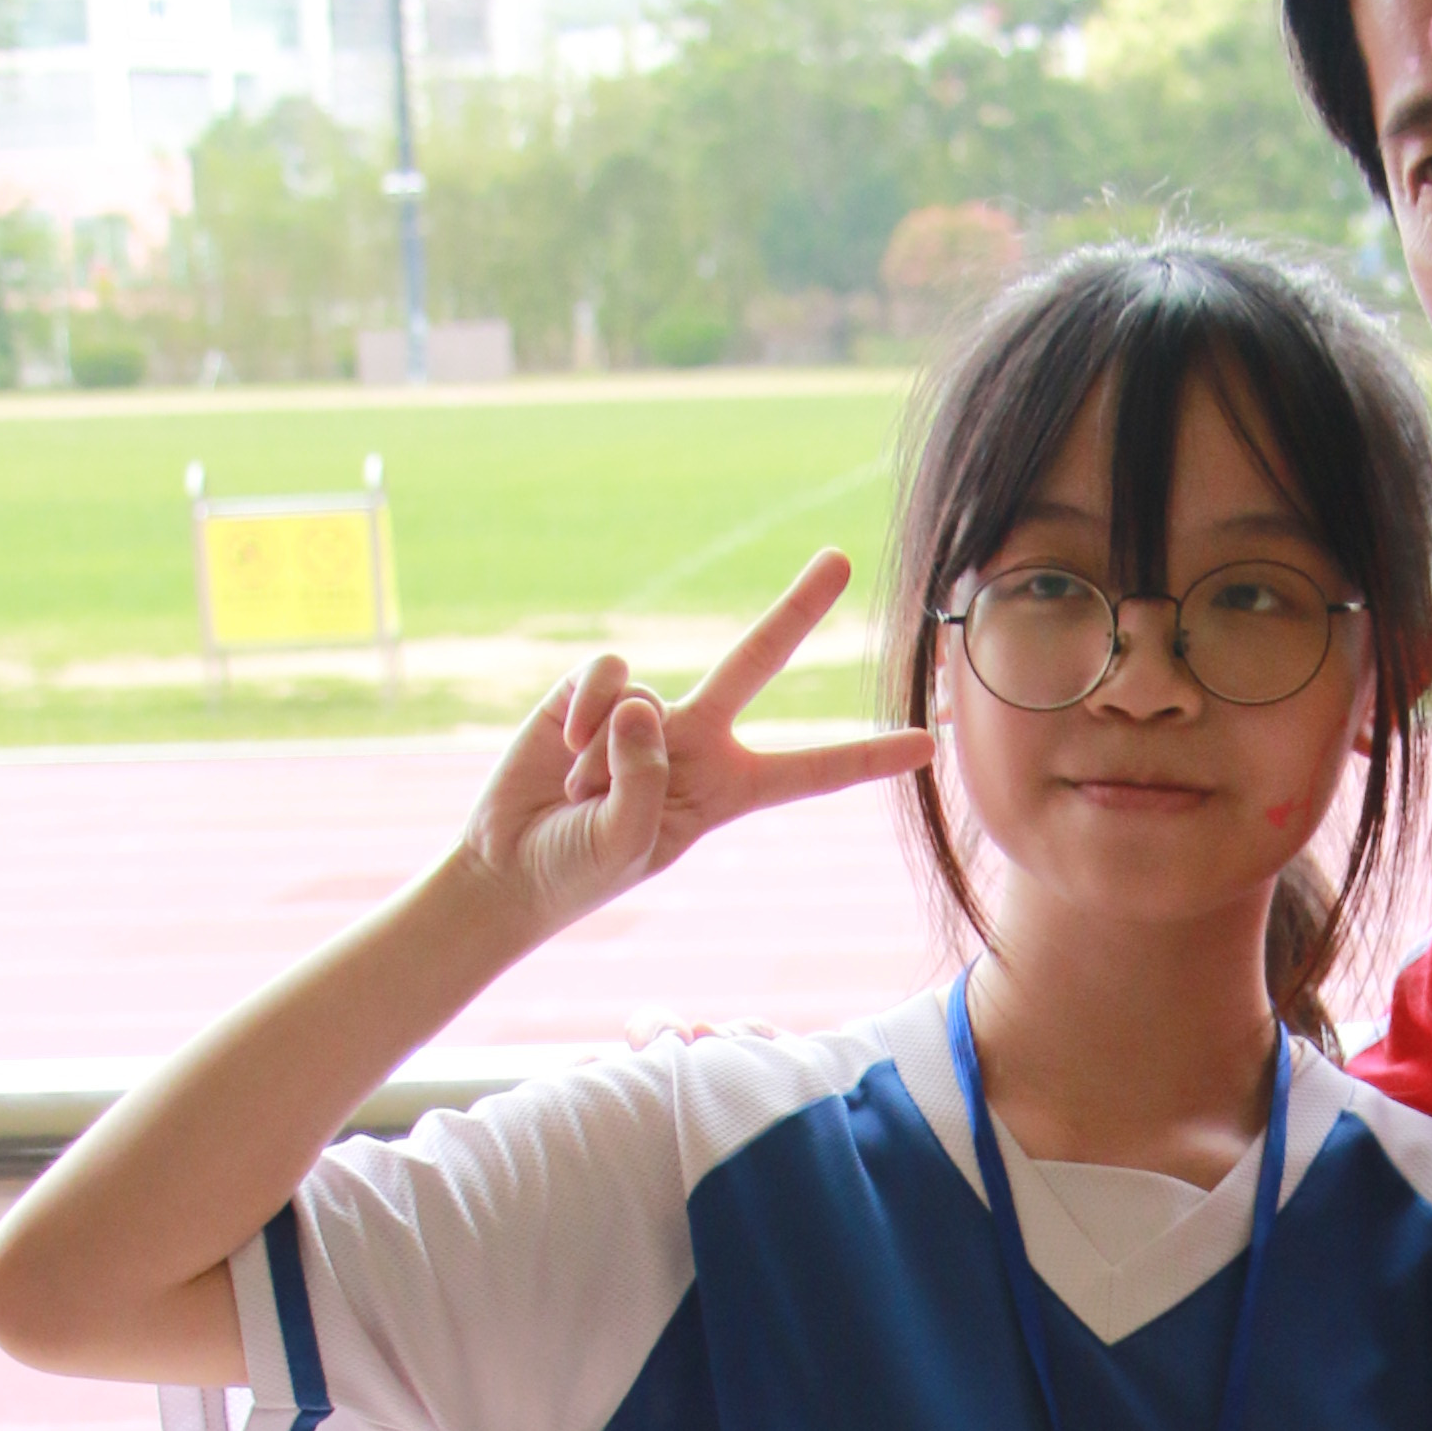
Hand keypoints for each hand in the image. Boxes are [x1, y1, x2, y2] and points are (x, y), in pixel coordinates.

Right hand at [454, 551, 931, 946]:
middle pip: (757, 662)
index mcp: (726, 791)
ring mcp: (644, 711)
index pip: (808, 772)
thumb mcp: (625, 844)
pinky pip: (608, 676)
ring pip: (651, 695)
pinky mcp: (590, 692)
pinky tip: (566, 749)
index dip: (864, 757)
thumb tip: (641, 704)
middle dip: (797, 608)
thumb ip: (641, 780)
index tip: (925, 744)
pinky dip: (586, 711)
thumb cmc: (578, 870)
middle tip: (841, 560)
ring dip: (608, 755)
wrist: (506, 865)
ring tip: (581, 792)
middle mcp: (695, 740)